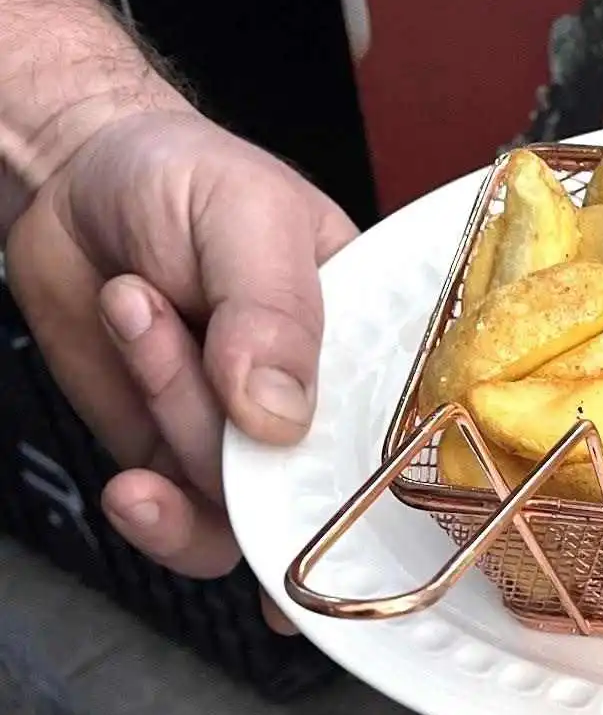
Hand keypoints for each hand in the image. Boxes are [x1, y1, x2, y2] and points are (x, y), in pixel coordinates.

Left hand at [6, 109, 353, 607]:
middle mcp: (325, 414)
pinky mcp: (189, 475)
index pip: (419, 441)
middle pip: (321, 492)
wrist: (72, 182)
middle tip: (189, 343)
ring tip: (134, 308)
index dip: (393, 483)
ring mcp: (257, 453)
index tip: (345, 479)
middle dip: (244, 441)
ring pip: (245, 510)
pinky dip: (159, 519)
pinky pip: (193, 536)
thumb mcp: (248, 213)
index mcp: (375, 352)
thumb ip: (272, 311)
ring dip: (175, 421)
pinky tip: (133, 483)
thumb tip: (279, 417)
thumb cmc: (181, 178)